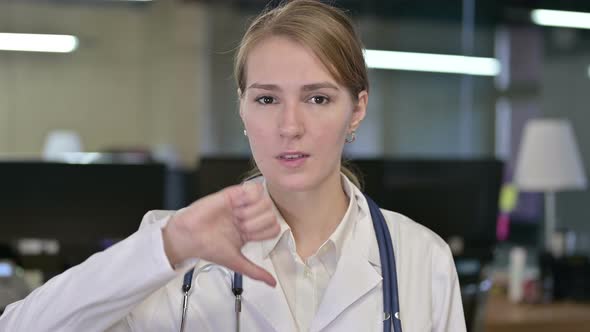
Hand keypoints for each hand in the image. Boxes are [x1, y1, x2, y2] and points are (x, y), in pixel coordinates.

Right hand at [162, 182, 279, 285]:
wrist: (189, 237)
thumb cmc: (208, 248)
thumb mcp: (236, 263)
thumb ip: (256, 272)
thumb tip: (272, 284)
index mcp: (250, 230)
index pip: (273, 228)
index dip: (262, 233)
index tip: (247, 236)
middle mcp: (248, 216)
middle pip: (271, 215)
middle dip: (256, 223)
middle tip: (240, 226)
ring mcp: (242, 204)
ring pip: (265, 202)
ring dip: (251, 212)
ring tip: (237, 216)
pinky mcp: (233, 194)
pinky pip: (254, 189)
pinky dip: (249, 198)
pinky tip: (237, 205)